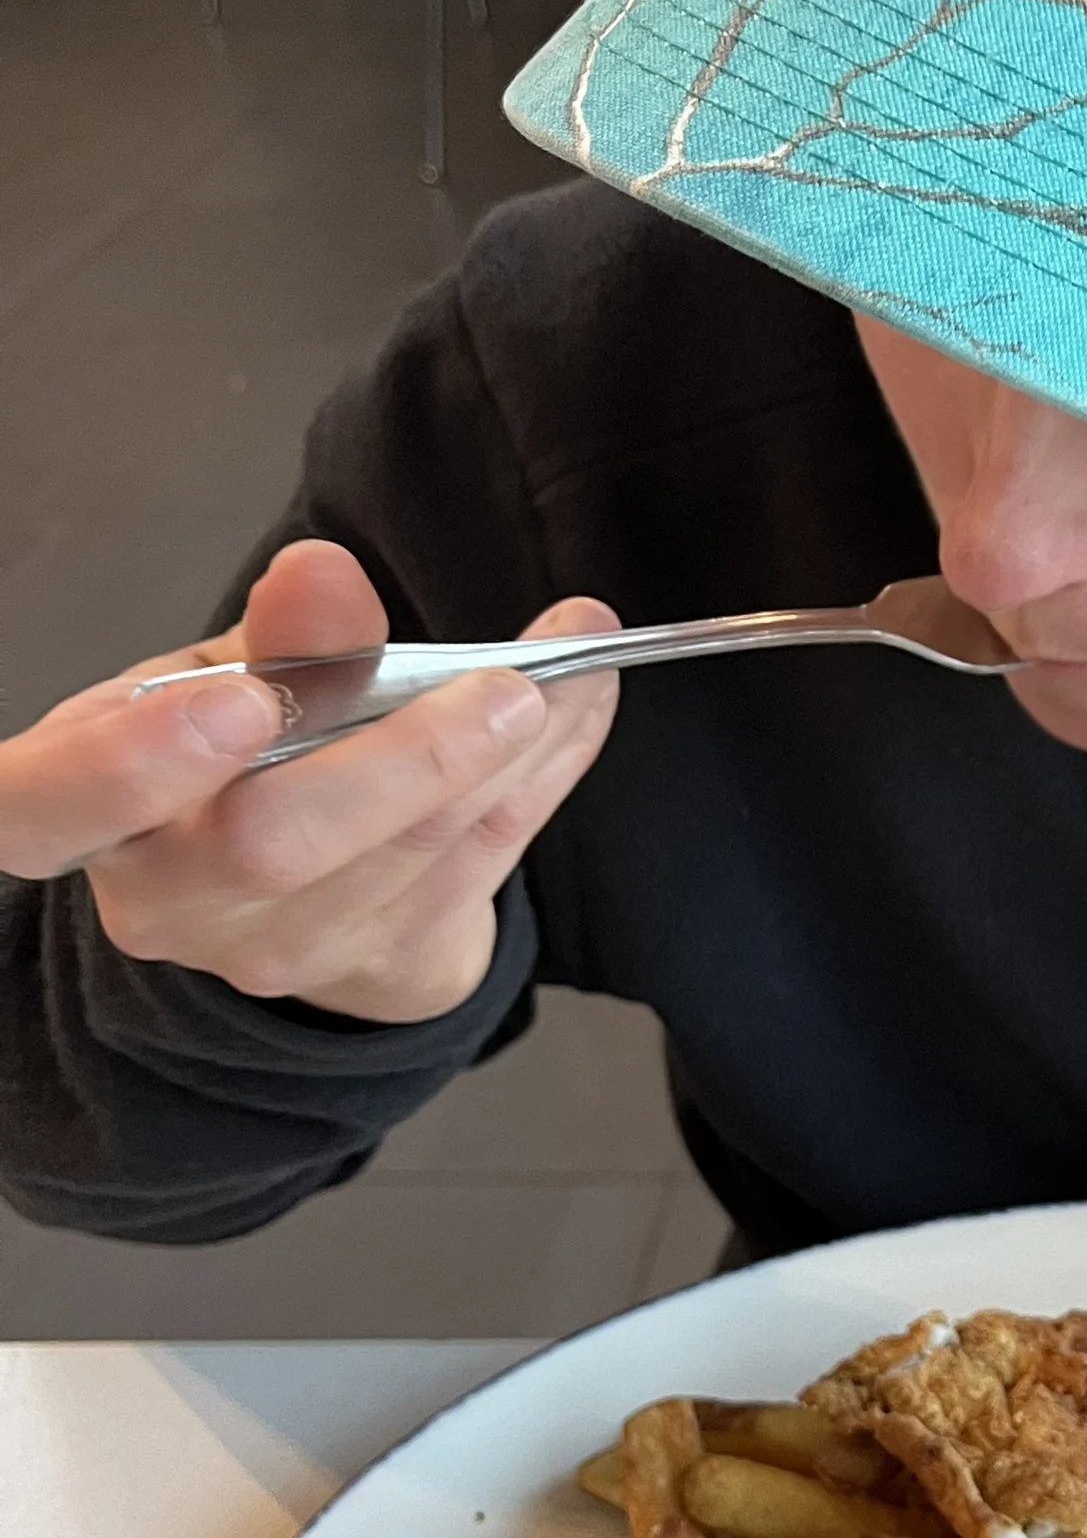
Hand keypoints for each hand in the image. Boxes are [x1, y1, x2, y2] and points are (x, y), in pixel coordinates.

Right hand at [0, 541, 619, 1023]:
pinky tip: (583, 699)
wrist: (292, 882)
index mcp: (85, 810)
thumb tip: (321, 576)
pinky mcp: (382, 962)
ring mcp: (279, 947)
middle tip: (499, 687)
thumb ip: (272, 632)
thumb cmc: (226, 754)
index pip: (44, 809)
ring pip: (406, 857)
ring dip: (510, 752)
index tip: (235, 702)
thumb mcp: (218, 672)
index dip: (127, 766)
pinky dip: (547, 770)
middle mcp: (170, 898)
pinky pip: (481, 863)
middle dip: (401, 759)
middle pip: (272, 845)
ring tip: (572, 660)